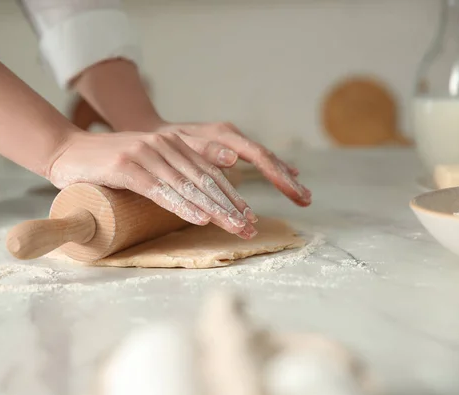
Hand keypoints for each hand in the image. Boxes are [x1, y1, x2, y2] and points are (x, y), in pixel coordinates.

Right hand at [48, 131, 258, 238]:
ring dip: (214, 210)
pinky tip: (200, 218)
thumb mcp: (142, 166)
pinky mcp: (125, 166)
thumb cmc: (104, 166)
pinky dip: (182, 205)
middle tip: (249, 227)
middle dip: (229, 206)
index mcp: (171, 144)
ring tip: (233, 227)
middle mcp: (163, 145)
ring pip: (187, 185)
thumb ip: (164, 175)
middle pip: (204, 179)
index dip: (230, 195)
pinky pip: (160, 189)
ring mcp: (144, 154)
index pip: (209, 172)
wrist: (65, 151)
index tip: (248, 217)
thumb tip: (192, 201)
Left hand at [154, 122, 311, 206]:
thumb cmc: (164, 143)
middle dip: (287, 179)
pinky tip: (288, 175)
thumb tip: (234, 158)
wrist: (153, 132)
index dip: (278, 176)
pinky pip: (257, 159)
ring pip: (265, 158)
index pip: (259, 156)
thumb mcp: (180, 146)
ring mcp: (233, 141)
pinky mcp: (231, 147)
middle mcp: (232, 137)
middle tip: (306, 199)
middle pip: (267, 158)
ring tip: (303, 196)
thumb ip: (206, 151)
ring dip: (284, 176)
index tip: (294, 192)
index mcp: (223, 136)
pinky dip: (273, 168)